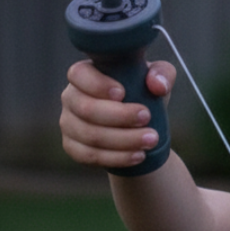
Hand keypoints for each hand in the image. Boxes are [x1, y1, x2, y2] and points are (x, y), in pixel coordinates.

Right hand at [59, 59, 175, 169]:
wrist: (137, 122)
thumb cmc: (142, 89)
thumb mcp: (157, 76)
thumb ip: (161, 73)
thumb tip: (157, 86)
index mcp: (84, 73)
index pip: (79, 74)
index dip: (97, 85)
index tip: (123, 93)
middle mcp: (71, 97)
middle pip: (86, 109)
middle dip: (119, 116)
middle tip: (146, 117)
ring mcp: (68, 123)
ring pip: (90, 135)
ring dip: (123, 140)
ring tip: (151, 139)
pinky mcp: (72, 147)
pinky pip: (89, 156)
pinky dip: (116, 157)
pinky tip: (138, 155)